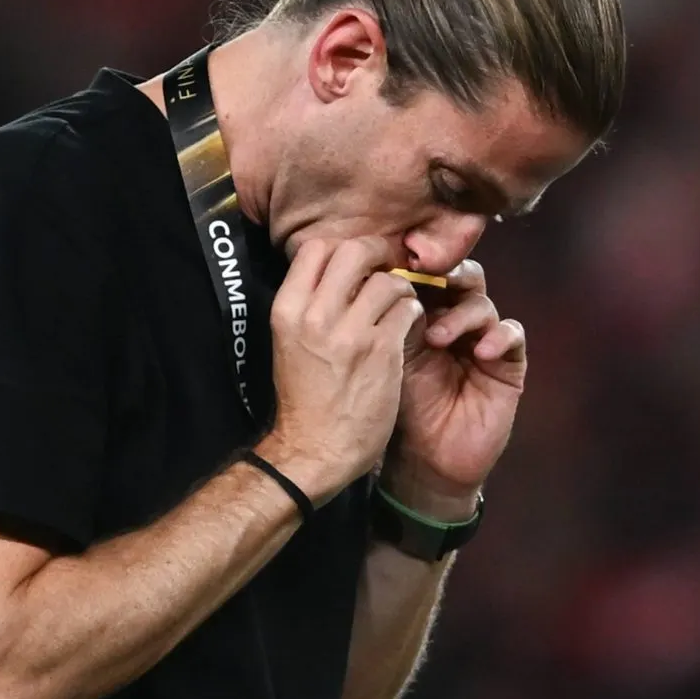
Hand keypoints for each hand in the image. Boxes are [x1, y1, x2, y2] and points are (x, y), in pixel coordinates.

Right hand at [263, 238, 425, 499]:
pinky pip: (407, 311)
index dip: (340, 249)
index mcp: (287, 310)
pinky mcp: (381, 353)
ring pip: (386, 280)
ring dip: (399, 289)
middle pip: (353, 250)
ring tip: (398, 305)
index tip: (354, 265)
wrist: (314, 450)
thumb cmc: (303, 399)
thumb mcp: (289, 342)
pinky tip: (406, 326)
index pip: (315, 248)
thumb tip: (336, 272)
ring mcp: (350, 333)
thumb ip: (309, 305)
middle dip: (376, 255)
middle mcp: (315, 316)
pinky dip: (411, 313)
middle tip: (385, 270)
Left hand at [388, 260, 524, 514]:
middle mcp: (456, 319)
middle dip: (447, 275)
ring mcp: (484, 339)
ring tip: (438, 338)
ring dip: (462, 315)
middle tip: (429, 281)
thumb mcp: (389, 357)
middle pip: (462, 277)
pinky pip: (512, 335)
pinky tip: (479, 352)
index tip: (400, 263)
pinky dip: (498, 337)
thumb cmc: (401, 407)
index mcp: (424, 313)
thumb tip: (380, 276)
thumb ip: (390, 318)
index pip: (429, 273)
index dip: (418, 265)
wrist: (425, 459)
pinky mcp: (508, 364)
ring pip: (483, 303)